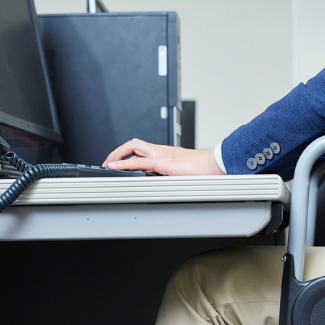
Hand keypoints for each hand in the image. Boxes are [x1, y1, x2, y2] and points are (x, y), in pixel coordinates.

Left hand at [102, 139, 224, 175]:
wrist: (215, 165)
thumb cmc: (204, 169)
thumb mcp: (182, 171)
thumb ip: (169, 174)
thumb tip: (159, 180)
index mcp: (166, 153)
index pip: (141, 149)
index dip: (126, 154)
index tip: (118, 163)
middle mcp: (162, 151)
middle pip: (134, 144)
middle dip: (118, 152)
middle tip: (109, 162)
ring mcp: (162, 155)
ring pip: (133, 148)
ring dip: (117, 155)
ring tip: (109, 164)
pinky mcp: (164, 162)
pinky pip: (139, 162)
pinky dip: (125, 164)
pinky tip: (116, 167)